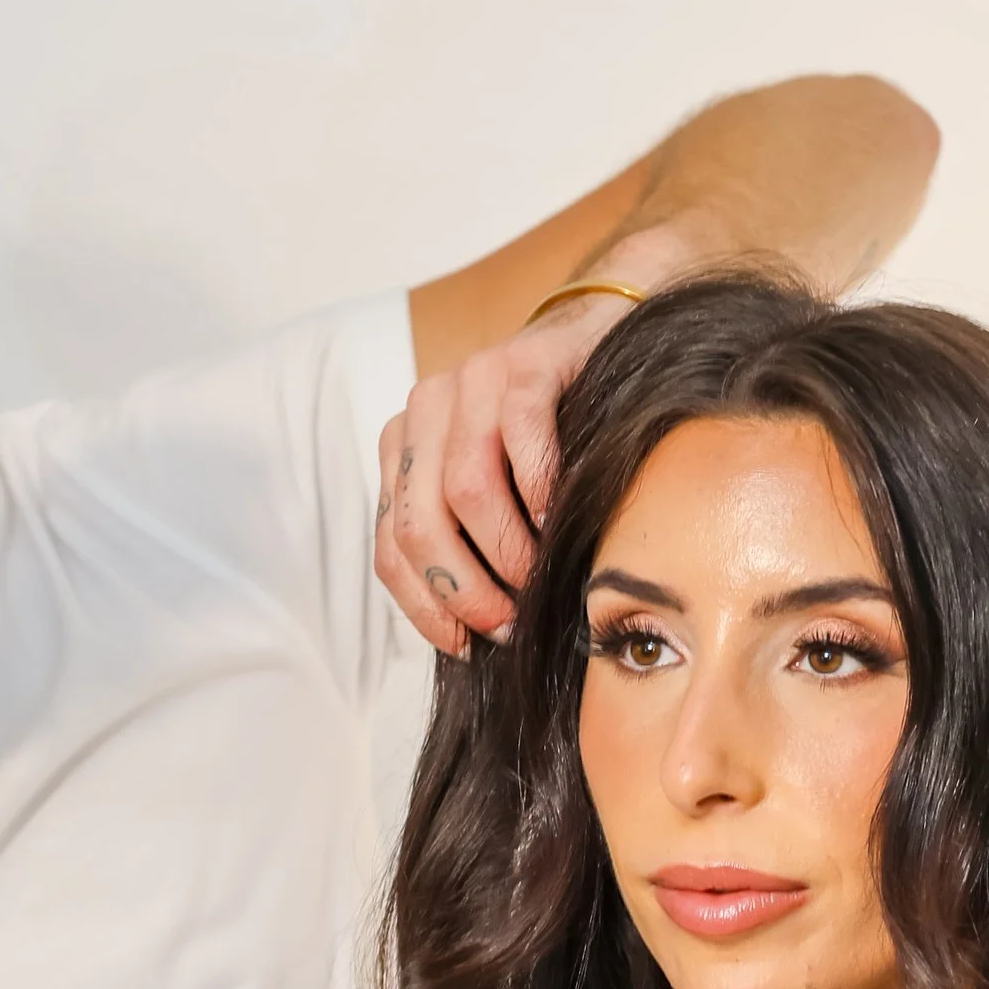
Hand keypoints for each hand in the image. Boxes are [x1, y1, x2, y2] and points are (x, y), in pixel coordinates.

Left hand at [374, 285, 635, 654]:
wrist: (598, 344)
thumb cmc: (549, 440)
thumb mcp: (491, 492)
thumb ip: (462, 542)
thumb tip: (469, 634)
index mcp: (403, 448)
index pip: (390, 546)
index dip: (426, 606)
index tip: (466, 644)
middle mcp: (426, 409)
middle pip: (419, 524)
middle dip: (464, 589)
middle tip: (507, 622)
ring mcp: (473, 381)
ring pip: (463, 488)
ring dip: (504, 550)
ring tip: (536, 577)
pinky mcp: (527, 363)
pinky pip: (521, 435)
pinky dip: (539, 490)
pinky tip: (557, 520)